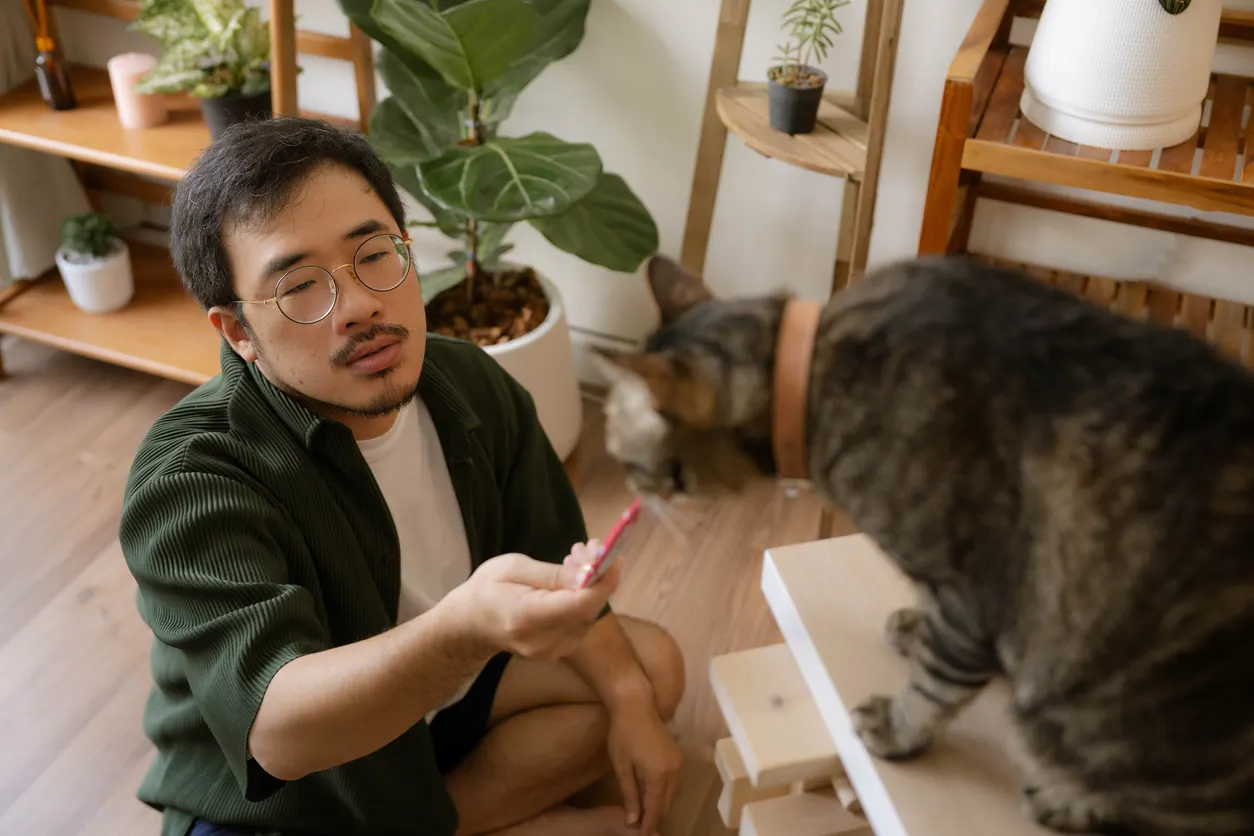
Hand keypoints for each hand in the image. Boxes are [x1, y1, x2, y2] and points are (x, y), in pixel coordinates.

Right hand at [448, 542, 619, 661]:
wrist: (471, 625)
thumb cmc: (487, 589)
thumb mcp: (513, 567)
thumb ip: (553, 574)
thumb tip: (589, 572)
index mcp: (526, 617)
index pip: (580, 604)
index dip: (603, 579)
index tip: (612, 554)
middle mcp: (543, 641)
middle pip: (588, 608)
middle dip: (597, 575)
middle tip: (586, 546)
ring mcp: (552, 651)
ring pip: (589, 614)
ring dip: (591, 585)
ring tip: (572, 560)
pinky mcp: (559, 652)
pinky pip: (582, 621)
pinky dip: (583, 599)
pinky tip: (569, 583)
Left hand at [607, 698, 682, 835]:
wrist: (636, 704)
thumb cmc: (623, 734)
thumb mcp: (622, 767)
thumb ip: (629, 795)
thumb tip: (632, 820)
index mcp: (659, 776)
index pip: (655, 810)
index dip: (648, 826)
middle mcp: (674, 772)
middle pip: (667, 804)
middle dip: (655, 818)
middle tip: (641, 828)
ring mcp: (678, 763)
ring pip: (673, 795)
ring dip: (661, 806)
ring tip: (645, 815)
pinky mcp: (678, 756)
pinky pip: (674, 783)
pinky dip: (664, 793)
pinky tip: (652, 796)